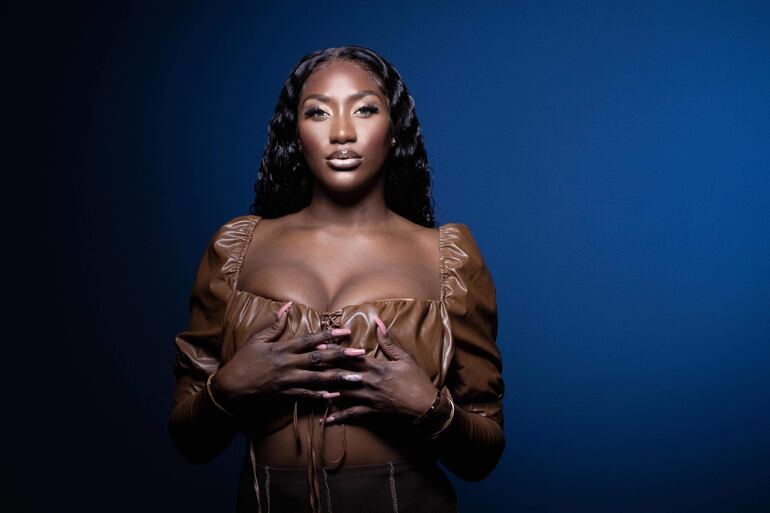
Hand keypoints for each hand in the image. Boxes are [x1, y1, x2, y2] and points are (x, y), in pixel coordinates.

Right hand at [212, 301, 367, 402]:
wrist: (230, 387)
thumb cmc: (243, 361)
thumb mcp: (257, 339)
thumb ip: (274, 324)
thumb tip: (286, 306)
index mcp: (283, 349)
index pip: (310, 340)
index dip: (329, 335)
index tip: (346, 332)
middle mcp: (288, 364)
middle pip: (319, 359)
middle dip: (342, 356)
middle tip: (361, 354)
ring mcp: (288, 381)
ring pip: (318, 379)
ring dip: (338, 378)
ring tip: (356, 378)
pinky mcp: (285, 394)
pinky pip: (306, 396)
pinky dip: (321, 396)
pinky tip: (335, 395)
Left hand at [320, 314, 438, 425]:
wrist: (426, 405)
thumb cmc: (417, 380)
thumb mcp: (405, 358)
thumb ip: (389, 341)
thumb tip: (378, 322)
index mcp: (377, 367)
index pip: (351, 358)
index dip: (334, 351)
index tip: (319, 346)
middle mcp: (369, 382)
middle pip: (342, 374)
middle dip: (324, 369)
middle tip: (307, 365)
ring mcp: (369, 398)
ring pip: (343, 394)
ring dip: (326, 391)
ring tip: (309, 389)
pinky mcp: (371, 411)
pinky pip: (352, 415)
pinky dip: (339, 417)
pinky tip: (325, 420)